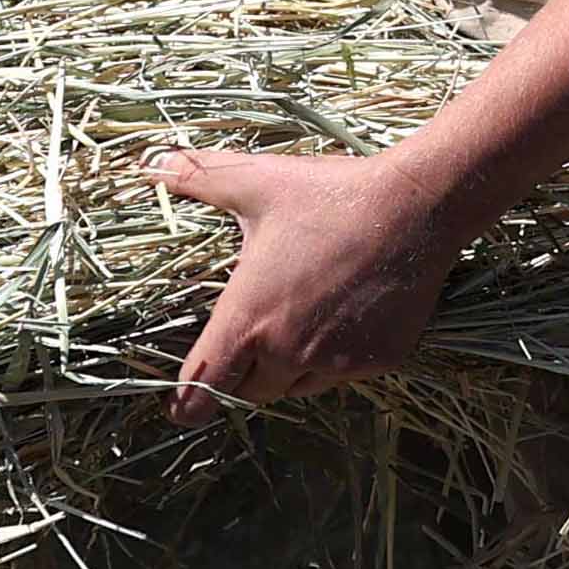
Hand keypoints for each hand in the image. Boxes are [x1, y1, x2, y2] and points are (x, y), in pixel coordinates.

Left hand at [154, 145, 469, 424]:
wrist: (417, 206)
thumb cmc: (330, 195)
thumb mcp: (257, 183)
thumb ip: (199, 178)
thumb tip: (151, 162)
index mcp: (249, 318)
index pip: (203, 388)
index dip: (186, 404)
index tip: (181, 405)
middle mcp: (288, 350)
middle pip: (249, 393)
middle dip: (244, 373)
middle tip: (252, 337)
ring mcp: (337, 360)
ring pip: (297, 386)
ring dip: (289, 368)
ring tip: (302, 318)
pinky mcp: (378, 360)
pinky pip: (343, 374)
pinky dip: (337, 357)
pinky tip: (346, 313)